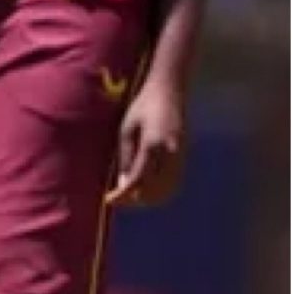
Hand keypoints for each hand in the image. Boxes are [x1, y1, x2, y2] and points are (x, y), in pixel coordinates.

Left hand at [107, 75, 186, 207]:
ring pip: (167, 190)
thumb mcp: (126, 129)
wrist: (170, 93)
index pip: (138, 179)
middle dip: (135, 199)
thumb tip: (124, 184)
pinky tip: (146, 191)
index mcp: (152, 144)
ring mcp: (181, 156)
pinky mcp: (185, 157)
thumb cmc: (142, 107)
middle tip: (117, 198)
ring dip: (148, 198)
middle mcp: (170, 153)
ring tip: (129, 197)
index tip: (109, 200)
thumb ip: (126, 157)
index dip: (124, 194)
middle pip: (154, 189)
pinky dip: (160, 192)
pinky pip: (174, 182)